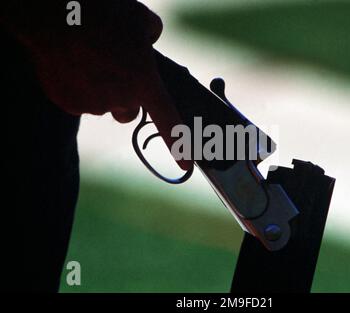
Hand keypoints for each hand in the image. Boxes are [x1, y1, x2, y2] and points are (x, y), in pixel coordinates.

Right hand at [2, 0, 191, 169]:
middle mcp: (121, 101)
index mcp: (145, 84)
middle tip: (117, 72)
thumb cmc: (103, 14)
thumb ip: (152, 35)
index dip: (178, 146)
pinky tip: (74, 65)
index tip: (186, 166)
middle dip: (126, 98)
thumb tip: (149, 40)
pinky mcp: (69, 104)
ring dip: (102, 90)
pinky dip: (79, 89)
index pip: (168, 122)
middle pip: (130, 112)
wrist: (55, 16)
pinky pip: (80, 102)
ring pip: (104, 105)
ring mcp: (93, 105)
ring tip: (92, 61)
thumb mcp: (141, 19)